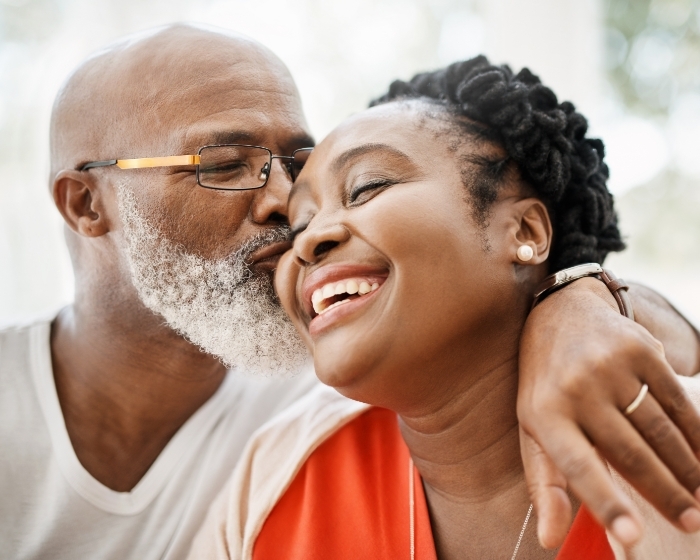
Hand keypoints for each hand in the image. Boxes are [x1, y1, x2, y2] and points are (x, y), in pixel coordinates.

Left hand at [518, 277, 699, 548]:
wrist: (560, 313)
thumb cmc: (546, 385)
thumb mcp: (532, 429)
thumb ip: (546, 483)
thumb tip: (550, 539)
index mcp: (543, 414)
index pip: (575, 466)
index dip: (606, 503)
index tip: (632, 537)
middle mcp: (575, 388)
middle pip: (631, 454)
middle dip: (667, 495)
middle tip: (691, 524)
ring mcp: (609, 366)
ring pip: (660, 430)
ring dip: (687, 469)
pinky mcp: (639, 350)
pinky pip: (677, 401)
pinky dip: (695, 432)